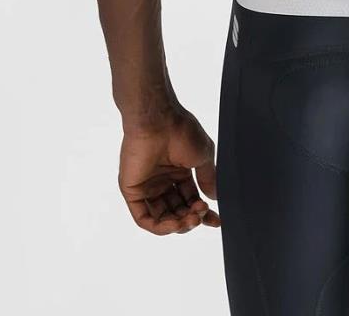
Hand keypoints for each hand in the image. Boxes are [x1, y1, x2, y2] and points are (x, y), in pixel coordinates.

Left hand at [118, 105, 220, 234]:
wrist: (158, 121)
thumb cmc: (181, 131)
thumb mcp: (203, 156)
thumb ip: (208, 179)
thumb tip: (214, 197)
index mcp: (178, 171)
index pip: (190, 199)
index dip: (202, 212)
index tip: (215, 220)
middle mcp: (162, 180)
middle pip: (177, 211)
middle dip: (192, 218)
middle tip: (202, 216)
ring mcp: (147, 187)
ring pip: (162, 218)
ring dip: (178, 225)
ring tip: (191, 220)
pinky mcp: (132, 192)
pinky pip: (144, 218)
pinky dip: (160, 227)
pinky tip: (175, 224)